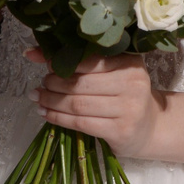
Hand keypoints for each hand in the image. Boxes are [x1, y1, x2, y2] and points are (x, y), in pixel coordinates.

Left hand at [30, 50, 163, 158]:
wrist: (150, 128)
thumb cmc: (125, 95)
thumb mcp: (112, 73)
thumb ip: (81, 61)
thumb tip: (32, 51)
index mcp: (130, 63)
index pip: (90, 60)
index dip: (64, 62)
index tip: (45, 64)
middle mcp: (132, 84)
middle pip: (81, 83)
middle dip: (54, 83)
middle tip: (41, 83)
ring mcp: (128, 109)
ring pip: (78, 104)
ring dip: (51, 101)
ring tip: (38, 97)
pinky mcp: (120, 131)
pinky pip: (80, 123)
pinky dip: (58, 118)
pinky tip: (46, 113)